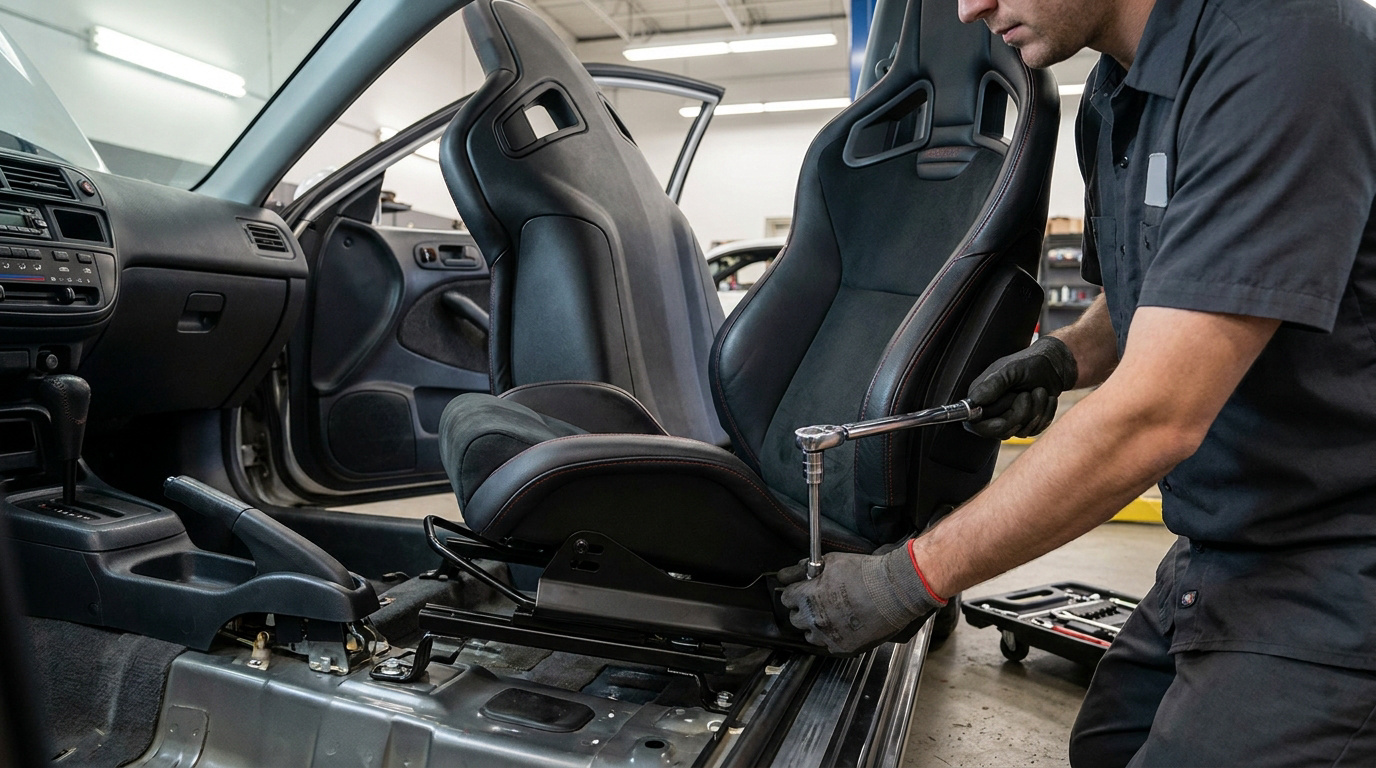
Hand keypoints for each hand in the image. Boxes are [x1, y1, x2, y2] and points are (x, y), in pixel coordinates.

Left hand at [778, 543, 945, 654]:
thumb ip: (806, 568)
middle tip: (817, 601)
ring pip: (810, 635)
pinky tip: (843, 625)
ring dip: (816, 626)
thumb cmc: (865, 574)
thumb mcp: (832, 561)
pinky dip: (833, 637)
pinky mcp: (843, 648)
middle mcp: (814, 620)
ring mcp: (828, 637)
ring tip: (831, 615)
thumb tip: (793, 572)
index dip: (794, 592)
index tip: (800, 590)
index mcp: (807, 596)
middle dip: (803, 609)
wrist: (894, 592)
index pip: (785, 598)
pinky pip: (828, 646)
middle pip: (795, 619)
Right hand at [965, 336, 1077, 438]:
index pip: (977, 424)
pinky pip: (1034, 431)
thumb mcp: (1010, 369)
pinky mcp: (1026, 423)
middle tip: (1027, 394)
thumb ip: (991, 385)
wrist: (1054, 365)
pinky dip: (1045, 414)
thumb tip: (973, 401)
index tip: (1005, 419)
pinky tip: (1047, 399)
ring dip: (1036, 411)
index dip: (991, 426)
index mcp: (981, 396)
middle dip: (1019, 414)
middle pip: (1001, 430)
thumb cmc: (1030, 362)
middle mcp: (992, 410)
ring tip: (1040, 391)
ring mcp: (1010, 418)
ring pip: (1020, 431)